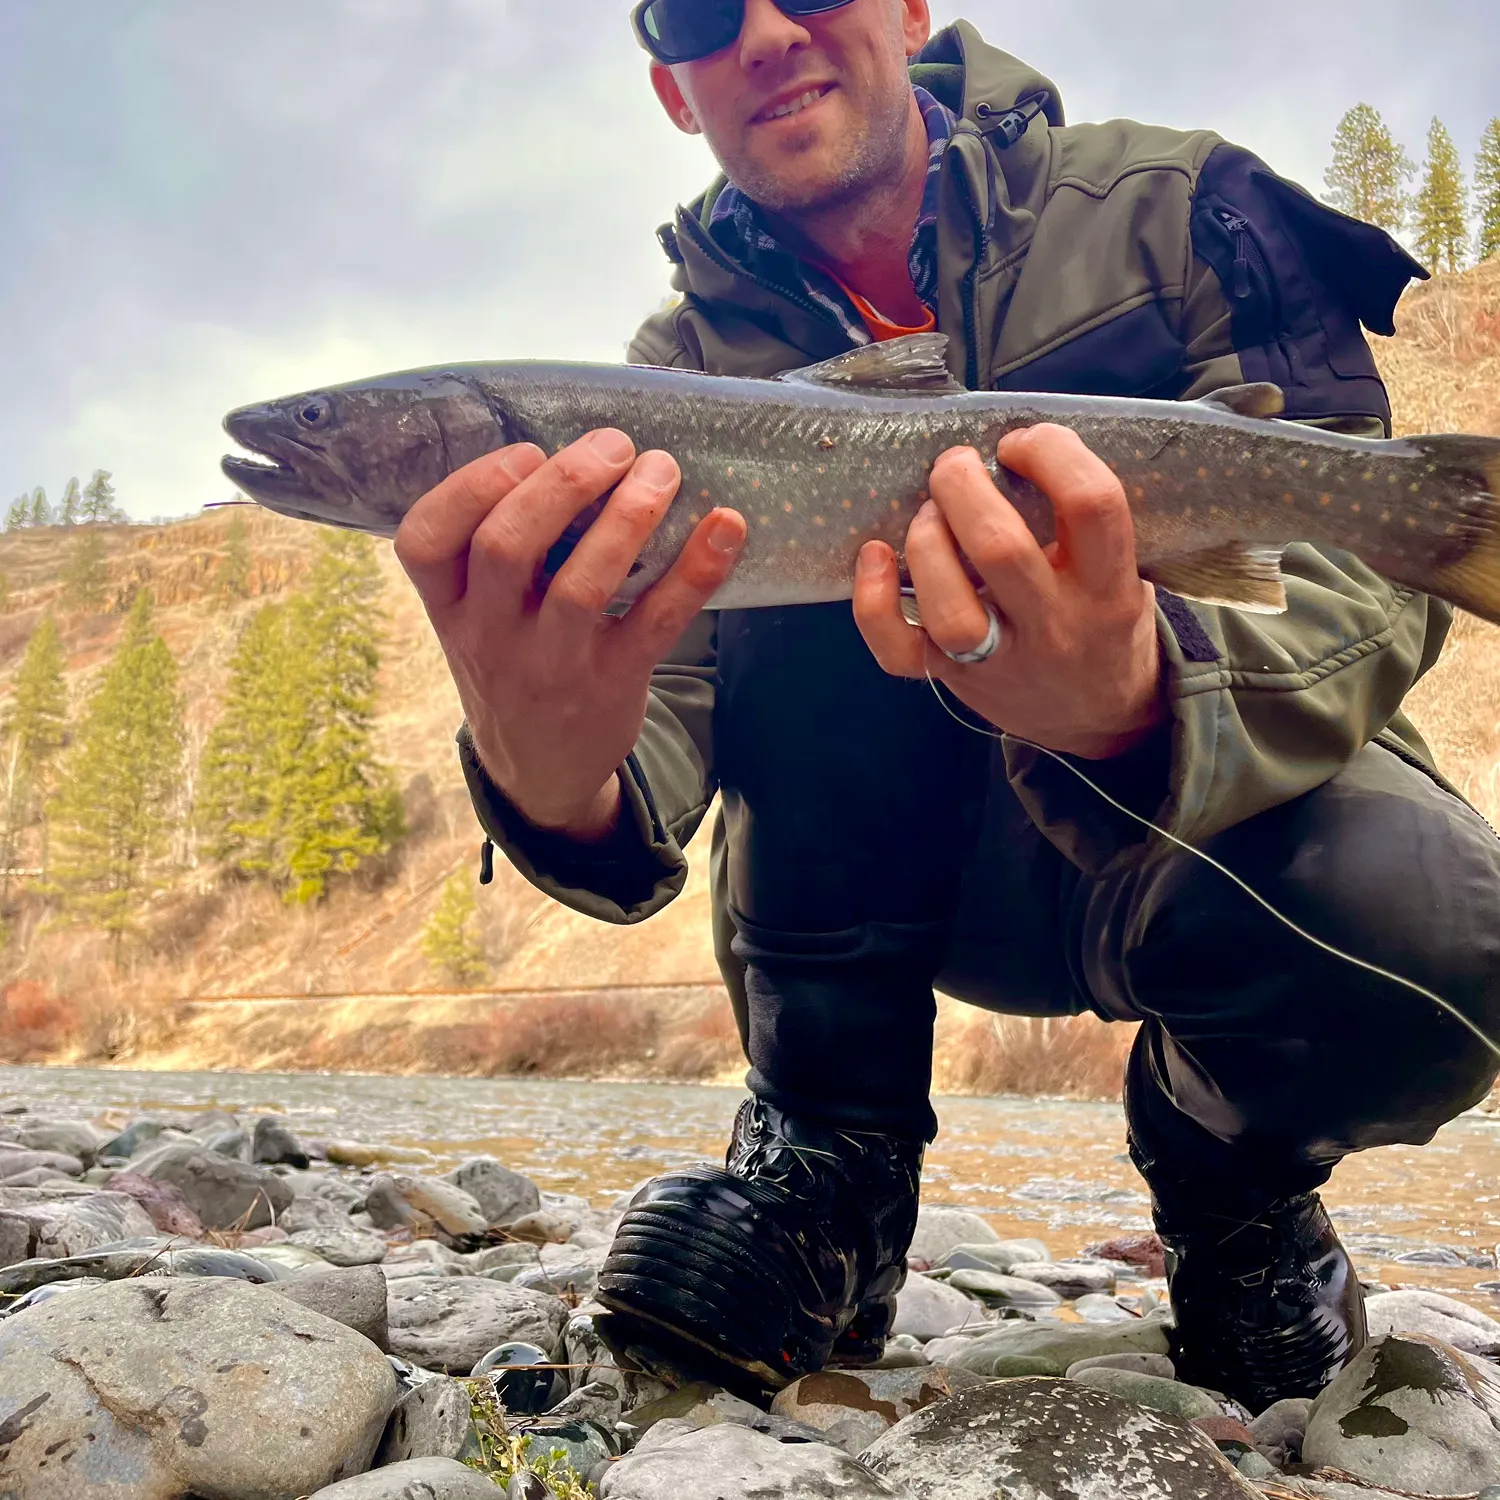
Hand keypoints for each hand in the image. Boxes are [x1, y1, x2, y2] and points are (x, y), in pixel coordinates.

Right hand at [395, 430, 745, 835]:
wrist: (539, 771)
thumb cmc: (514, 665)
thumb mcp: (474, 619)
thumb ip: (492, 554)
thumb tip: (573, 454)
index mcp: (448, 606)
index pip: (423, 541)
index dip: (470, 486)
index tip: (525, 452)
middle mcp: (490, 635)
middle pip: (505, 546)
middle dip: (563, 482)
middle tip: (614, 446)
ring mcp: (551, 664)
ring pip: (581, 585)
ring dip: (628, 517)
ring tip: (661, 471)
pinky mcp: (612, 683)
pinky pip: (655, 623)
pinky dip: (695, 571)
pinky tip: (727, 527)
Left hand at [852, 424, 1164, 759]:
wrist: (1100, 717)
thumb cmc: (1105, 622)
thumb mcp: (1125, 571)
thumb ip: (1084, 524)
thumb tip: (1015, 446)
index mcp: (1109, 586)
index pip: (1091, 504)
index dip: (1051, 453)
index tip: (1022, 443)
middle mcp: (1055, 626)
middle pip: (1000, 549)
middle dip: (964, 488)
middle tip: (955, 465)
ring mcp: (999, 660)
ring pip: (949, 607)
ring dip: (926, 542)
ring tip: (928, 513)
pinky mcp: (953, 679)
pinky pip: (899, 651)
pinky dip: (872, 603)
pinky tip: (874, 556)